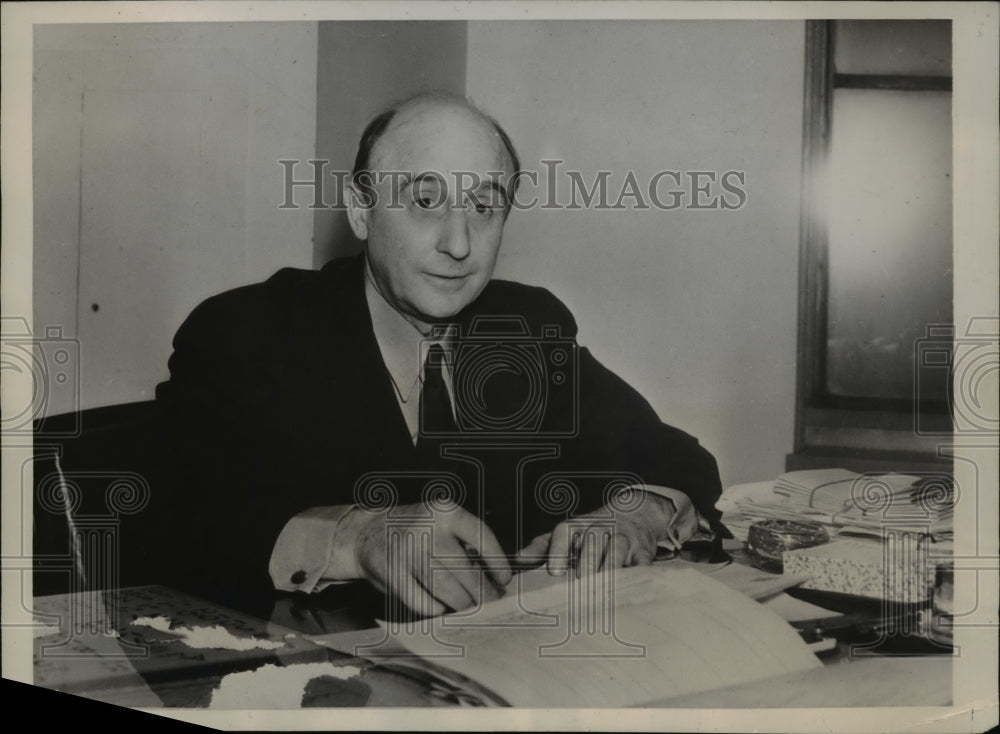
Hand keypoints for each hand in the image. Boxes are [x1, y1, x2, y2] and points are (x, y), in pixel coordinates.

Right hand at [351, 501, 511, 616]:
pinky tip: (442, 607)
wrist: (367, 532)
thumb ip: (466, 541)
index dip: (497, 562)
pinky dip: (436, 609)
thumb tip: (495, 577)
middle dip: (482, 593)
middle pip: (465, 571)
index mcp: (444, 511)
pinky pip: (424, 602)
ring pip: (447, 590)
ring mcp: (408, 553)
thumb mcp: (441, 521)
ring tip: (469, 606)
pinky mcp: (393, 575)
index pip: (481, 536)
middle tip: (490, 603)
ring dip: (462, 603)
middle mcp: (427, 529)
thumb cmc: (414, 530)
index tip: (504, 579)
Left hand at [515, 491, 678, 576]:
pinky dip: (636, 577)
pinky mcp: (642, 551)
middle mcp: (599, 528)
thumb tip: (518, 561)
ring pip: (616, 551)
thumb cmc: (591, 532)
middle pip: (592, 543)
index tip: (554, 572)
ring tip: (601, 593)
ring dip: (609, 571)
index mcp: (577, 525)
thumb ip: (541, 548)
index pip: (564, 532)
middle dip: (586, 565)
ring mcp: (623, 538)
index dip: (558, 550)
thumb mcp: (565, 534)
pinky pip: (640, 564)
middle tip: (579, 589)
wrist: (633, 515)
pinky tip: (628, 592)